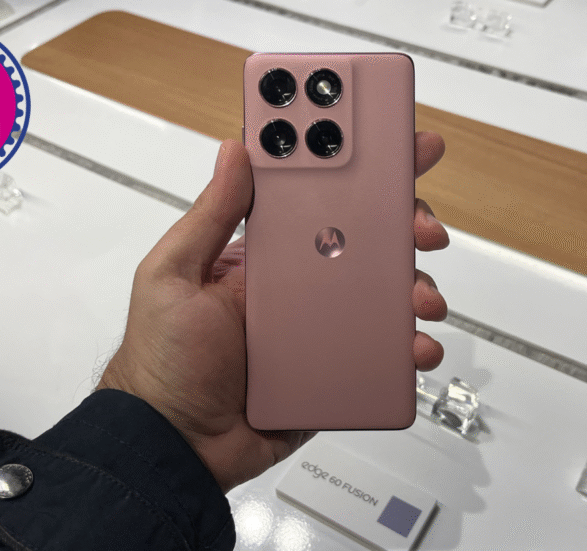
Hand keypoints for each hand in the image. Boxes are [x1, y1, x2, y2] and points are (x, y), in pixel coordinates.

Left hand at [98, 133, 449, 491]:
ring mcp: (321, 324)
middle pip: (365, 238)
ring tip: (420, 297)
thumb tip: (235, 151)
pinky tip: (414, 345)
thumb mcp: (173, 276)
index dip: (355, 163)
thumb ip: (209, 215)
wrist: (176, 446)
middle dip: (404, 222)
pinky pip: (382, 349)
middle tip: (422, 224)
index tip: (391, 139)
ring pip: (384, 293)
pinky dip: (408, 345)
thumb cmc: (165, 363)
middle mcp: (298, 281)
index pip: (315, 193)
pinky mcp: (336, 366)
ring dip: (414, 285)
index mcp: (263, 251)